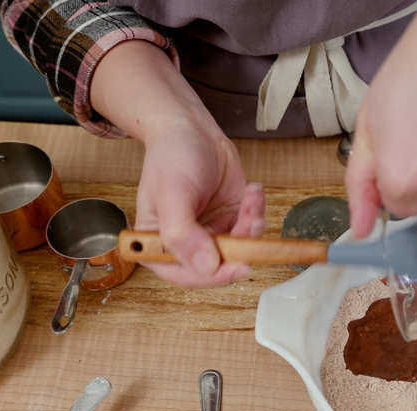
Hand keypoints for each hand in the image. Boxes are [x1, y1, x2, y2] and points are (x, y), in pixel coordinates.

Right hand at [135, 114, 264, 287]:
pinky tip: (252, 190)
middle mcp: (186, 245)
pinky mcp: (230, 220)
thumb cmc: (171, 157)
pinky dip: (256, 210)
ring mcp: (211, 234)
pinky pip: (251, 228)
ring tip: (251, 198)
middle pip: (219, 265)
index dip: (214, 275)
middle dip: (240, 245)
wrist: (190, 129)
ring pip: (240, 248)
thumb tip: (205, 266)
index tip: (239, 265)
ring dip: (252, 225)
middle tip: (250, 219)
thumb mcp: (171, 193)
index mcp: (159, 245)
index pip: (187, 275)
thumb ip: (183, 233)